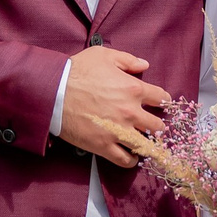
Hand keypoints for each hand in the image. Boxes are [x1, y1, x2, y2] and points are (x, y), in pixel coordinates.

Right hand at [58, 45, 168, 166]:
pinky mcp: (104, 146)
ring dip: (148, 145)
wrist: (53, 91)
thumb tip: (144, 64)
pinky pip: (125, 160)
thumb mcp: (104, 55)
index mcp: (133, 89)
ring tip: (144, 143)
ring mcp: (118, 131)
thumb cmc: (77, 71)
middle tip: (153, 126)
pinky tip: (131, 156)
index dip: (162, 100)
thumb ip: (127, 59)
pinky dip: (131, 160)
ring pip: (145, 145)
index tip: (160, 103)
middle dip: (157, 125)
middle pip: (157, 125)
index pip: (161, 98)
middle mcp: (130, 112)